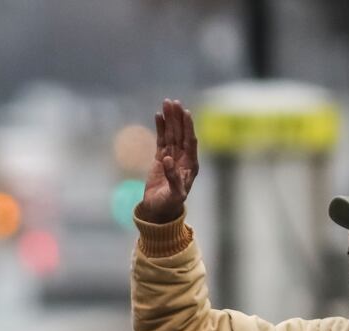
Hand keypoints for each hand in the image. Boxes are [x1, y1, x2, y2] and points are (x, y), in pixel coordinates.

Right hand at [136, 98, 198, 224]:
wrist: (159, 210)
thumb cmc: (170, 204)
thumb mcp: (175, 194)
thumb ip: (173, 177)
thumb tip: (168, 159)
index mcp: (190, 164)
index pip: (190, 141)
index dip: (188, 127)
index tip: (185, 113)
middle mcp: (183, 158)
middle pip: (181, 133)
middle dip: (177, 118)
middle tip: (173, 102)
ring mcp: (172, 157)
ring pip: (171, 134)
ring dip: (169, 119)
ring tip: (166, 103)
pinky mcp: (161, 158)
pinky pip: (161, 140)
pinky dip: (160, 128)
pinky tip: (158, 116)